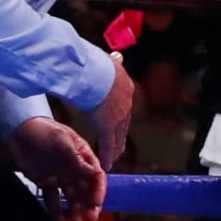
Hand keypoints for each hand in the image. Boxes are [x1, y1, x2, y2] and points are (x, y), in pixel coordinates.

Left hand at [9, 117, 106, 220]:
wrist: (18, 131)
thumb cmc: (42, 130)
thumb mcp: (61, 140)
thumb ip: (77, 158)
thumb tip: (95, 172)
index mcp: (82, 156)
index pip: (96, 175)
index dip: (98, 190)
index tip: (96, 202)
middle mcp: (74, 168)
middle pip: (86, 190)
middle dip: (90, 205)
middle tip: (90, 219)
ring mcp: (60, 176)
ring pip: (72, 197)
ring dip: (76, 210)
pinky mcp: (46, 183)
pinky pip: (53, 199)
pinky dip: (56, 211)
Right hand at [90, 53, 134, 169]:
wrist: (94, 73)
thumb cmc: (95, 62)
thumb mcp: (108, 59)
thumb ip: (112, 61)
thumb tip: (117, 56)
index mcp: (125, 85)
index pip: (124, 103)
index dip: (121, 114)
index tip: (120, 120)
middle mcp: (125, 103)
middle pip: (124, 122)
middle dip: (121, 134)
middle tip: (120, 145)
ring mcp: (118, 116)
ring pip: (118, 136)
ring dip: (116, 148)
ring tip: (114, 158)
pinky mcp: (107, 127)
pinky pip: (108, 144)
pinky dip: (108, 156)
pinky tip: (107, 165)